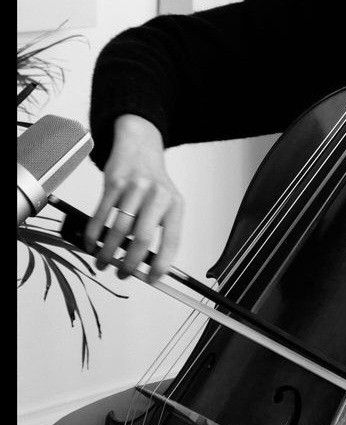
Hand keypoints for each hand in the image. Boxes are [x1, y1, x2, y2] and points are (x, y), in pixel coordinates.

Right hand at [85, 114, 182, 282]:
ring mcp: (135, 187)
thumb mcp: (165, 201)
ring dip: (108, 252)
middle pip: (142, 239)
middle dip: (129, 263)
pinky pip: (101, 215)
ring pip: (119, 230)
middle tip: (122, 274)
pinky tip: (91, 244)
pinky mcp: (114, 182)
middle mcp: (158, 195)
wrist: (140, 145)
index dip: (162, 264)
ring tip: (102, 262)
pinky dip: (93, 234)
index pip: (172, 240)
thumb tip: (144, 266)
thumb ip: (158, 228)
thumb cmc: (152, 181)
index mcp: (175, 204)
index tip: (151, 280)